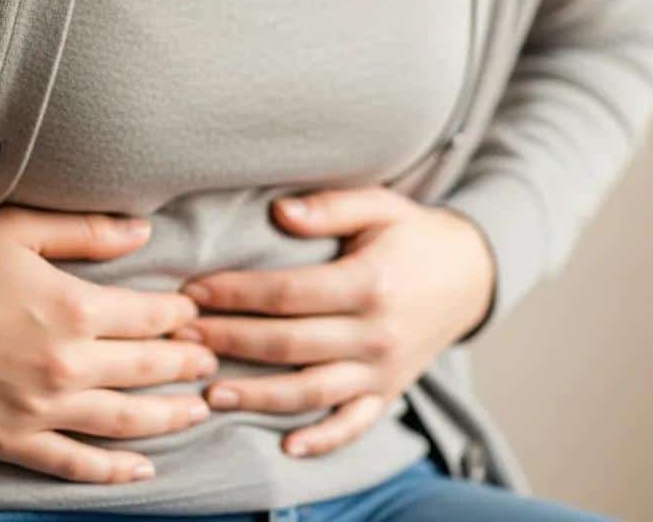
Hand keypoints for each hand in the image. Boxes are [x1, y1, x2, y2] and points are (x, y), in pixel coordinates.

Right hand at [0, 206, 216, 483]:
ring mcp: (39, 410)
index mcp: (75, 308)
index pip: (151, 315)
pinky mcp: (9, 441)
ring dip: (169, 418)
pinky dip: (112, 471)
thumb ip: (89, 232)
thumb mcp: (20, 229)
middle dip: (187, 364)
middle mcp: (66, 364)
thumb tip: (146, 231)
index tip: (198, 315)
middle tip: (212, 361)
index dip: (181, 315)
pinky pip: (73, 464)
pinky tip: (143, 471)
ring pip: (124, 420)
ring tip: (201, 411)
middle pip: (147, 368)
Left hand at [172, 186, 494, 458]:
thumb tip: (279, 212)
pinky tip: (287, 447)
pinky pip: (353, 424)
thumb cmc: (413, 234)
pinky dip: (322, 440)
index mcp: (369, 283)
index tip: (194, 290)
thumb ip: (330, 207)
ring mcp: (383, 370)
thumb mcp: (380, 205)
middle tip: (182, 338)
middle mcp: (376, 333)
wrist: (470, 274)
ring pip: (310, 392)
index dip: (235, 294)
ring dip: (256, 396)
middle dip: (229, 342)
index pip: (287, 294)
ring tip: (209, 393)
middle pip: (288, 344)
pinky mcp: (389, 392)